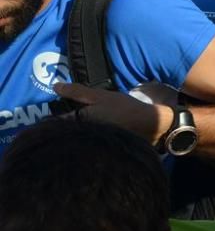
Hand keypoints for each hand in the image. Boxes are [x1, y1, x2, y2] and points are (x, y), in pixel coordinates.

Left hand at [53, 83, 172, 144]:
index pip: (55, 122)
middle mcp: (82, 135)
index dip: (51, 116)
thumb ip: (77, 92)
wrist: (148, 124)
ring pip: (76, 135)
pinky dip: (86, 133)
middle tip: (67, 112)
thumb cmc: (123, 108)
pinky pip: (87, 139)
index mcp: (78, 122)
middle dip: (63, 123)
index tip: (51, 109)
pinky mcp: (101, 145)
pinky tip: (93, 126)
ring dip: (75, 128)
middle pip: (65, 131)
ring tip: (81, 118)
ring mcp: (91, 142)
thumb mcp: (100, 95)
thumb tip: (55, 86)